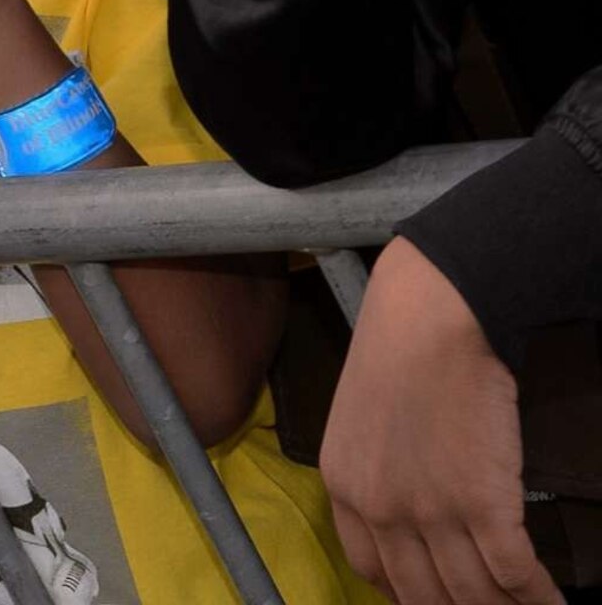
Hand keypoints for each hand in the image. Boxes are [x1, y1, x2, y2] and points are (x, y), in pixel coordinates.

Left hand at [323, 238, 559, 604]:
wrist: (430, 321)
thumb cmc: (398, 356)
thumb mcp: (359, 421)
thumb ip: (376, 473)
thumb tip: (407, 515)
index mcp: (345, 488)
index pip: (372, 571)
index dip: (407, 596)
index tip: (433, 600)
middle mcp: (380, 509)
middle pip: (424, 595)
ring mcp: (431, 512)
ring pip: (472, 595)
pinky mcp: (482, 505)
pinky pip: (513, 574)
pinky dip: (537, 598)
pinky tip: (552, 604)